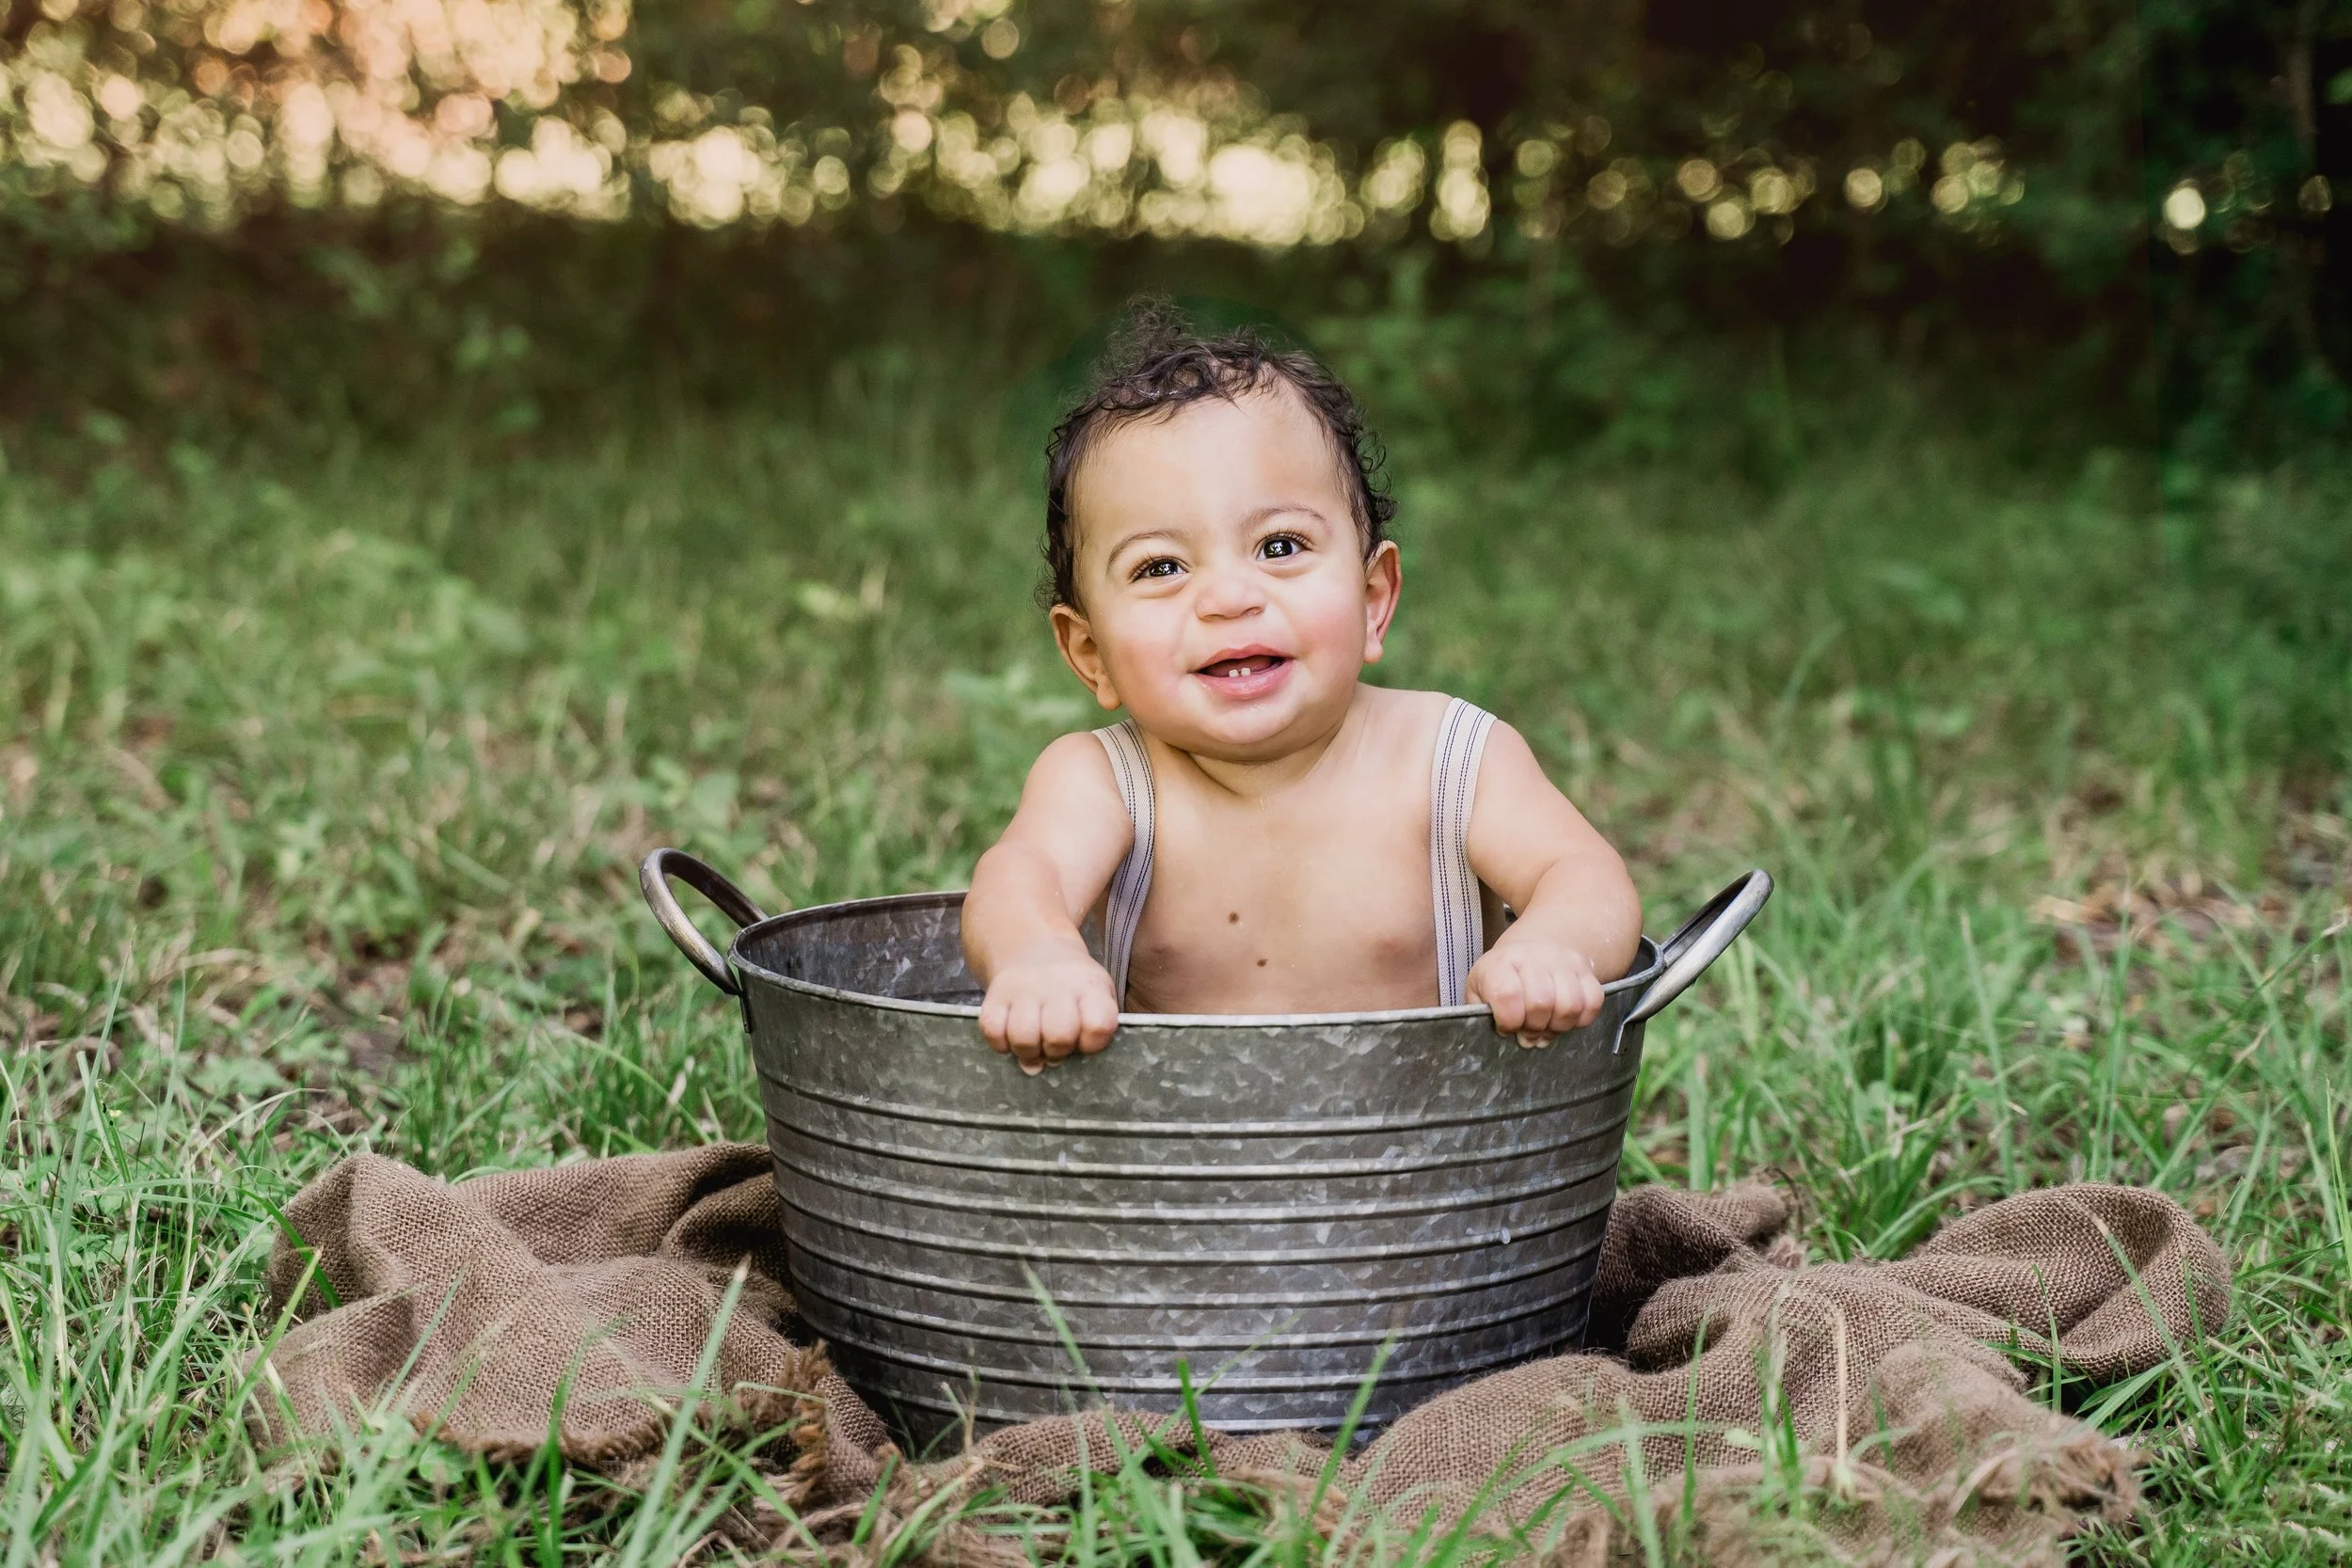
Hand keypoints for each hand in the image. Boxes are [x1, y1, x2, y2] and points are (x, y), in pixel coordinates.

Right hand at [978, 955, 1119, 1073]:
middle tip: (1055, 1047)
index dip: (1092, 1044)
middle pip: (1059, 1035)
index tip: (1084, 1041)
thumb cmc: (1072, 987)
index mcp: (1090, 987)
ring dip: (1028, 1052)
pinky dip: (1001, 1044)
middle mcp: (1057, 985)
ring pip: (1023, 1037)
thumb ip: (1082, 1035)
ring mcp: (1023, 988)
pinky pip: (992, 1032)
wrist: (1035, 949)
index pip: (1098, 1025)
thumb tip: (1038, 1068)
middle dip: (1057, 1052)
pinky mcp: (995, 994)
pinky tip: (1011, 1038)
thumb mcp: (1095, 997)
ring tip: (1033, 1045)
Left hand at [1466, 938, 1604, 1047]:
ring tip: (1546, 1027)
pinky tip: (1563, 1019)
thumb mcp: (1480, 991)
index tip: (1506, 1028)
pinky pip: (1593, 1003)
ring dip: (1557, 1027)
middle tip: (1528, 1033)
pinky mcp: (1586, 970)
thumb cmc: (1502, 978)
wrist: (1532, 950)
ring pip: (1570, 1006)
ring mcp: (1564, 961)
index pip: (1508, 994)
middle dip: (1534, 1029)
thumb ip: (1484, 1013)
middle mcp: (1533, 957)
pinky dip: (1580, 1020)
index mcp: (1500, 963)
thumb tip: (1503, 1034)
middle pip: (1541, 1004)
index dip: (1509, 1021)